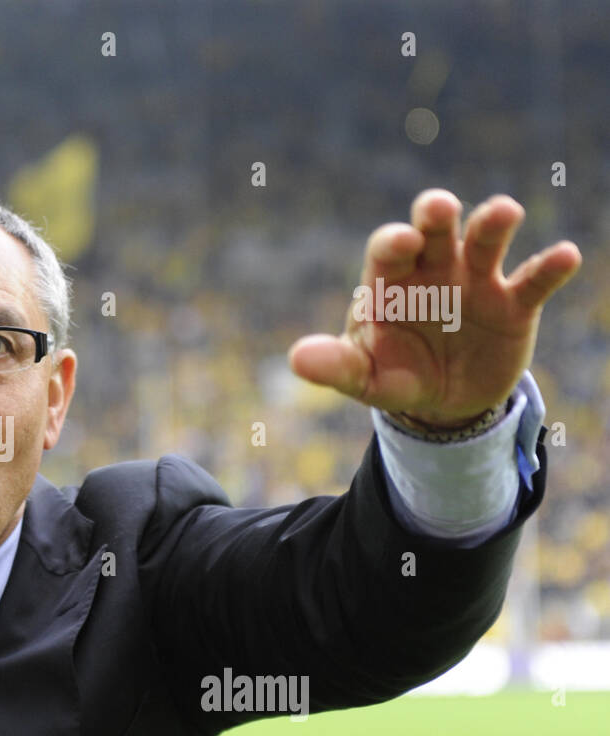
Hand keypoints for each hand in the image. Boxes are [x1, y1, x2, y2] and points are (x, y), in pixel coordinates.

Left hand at [287, 190, 580, 427]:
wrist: (443, 402)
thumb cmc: (393, 375)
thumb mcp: (365, 377)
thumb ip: (336, 366)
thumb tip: (297, 360)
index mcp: (390, 280)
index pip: (389, 249)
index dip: (395, 241)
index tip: (402, 242)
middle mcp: (434, 268)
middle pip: (435, 228)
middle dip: (437, 214)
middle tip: (439, 207)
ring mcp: (476, 280)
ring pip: (486, 240)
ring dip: (493, 223)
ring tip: (503, 212)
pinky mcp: (515, 304)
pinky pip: (533, 279)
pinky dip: (549, 267)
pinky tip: (564, 257)